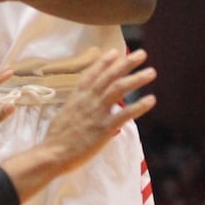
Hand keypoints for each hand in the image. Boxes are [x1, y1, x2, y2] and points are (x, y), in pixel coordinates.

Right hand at [44, 49, 155, 169]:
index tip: (116, 51)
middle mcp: (88, 99)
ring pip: (118, 89)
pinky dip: (139, 106)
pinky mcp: (104, 128)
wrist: (54, 153)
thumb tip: (85, 103)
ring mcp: (97, 112)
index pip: (93, 73)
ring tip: (151, 72)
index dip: (105, 61)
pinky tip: (150, 99)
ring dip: (136, 79)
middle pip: (110, 76)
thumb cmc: (57, 137)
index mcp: (77, 96)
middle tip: (141, 54)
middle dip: (126, 63)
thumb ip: (77, 105)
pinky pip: (125, 114)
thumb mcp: (65, 113)